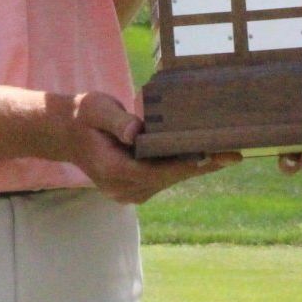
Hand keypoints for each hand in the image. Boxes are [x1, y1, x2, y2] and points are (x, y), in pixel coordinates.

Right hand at [62, 92, 236, 203]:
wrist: (67, 132)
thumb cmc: (84, 116)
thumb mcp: (97, 109)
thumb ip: (117, 121)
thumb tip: (135, 131)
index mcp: (114, 171)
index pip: (158, 171)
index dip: (188, 164)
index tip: (214, 157)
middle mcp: (123, 188)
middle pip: (170, 178)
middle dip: (201, 165)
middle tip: (234, 153)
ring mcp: (128, 192)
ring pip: (170, 180)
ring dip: (196, 167)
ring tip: (228, 153)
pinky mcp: (135, 188)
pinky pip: (164, 178)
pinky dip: (183, 167)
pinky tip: (206, 155)